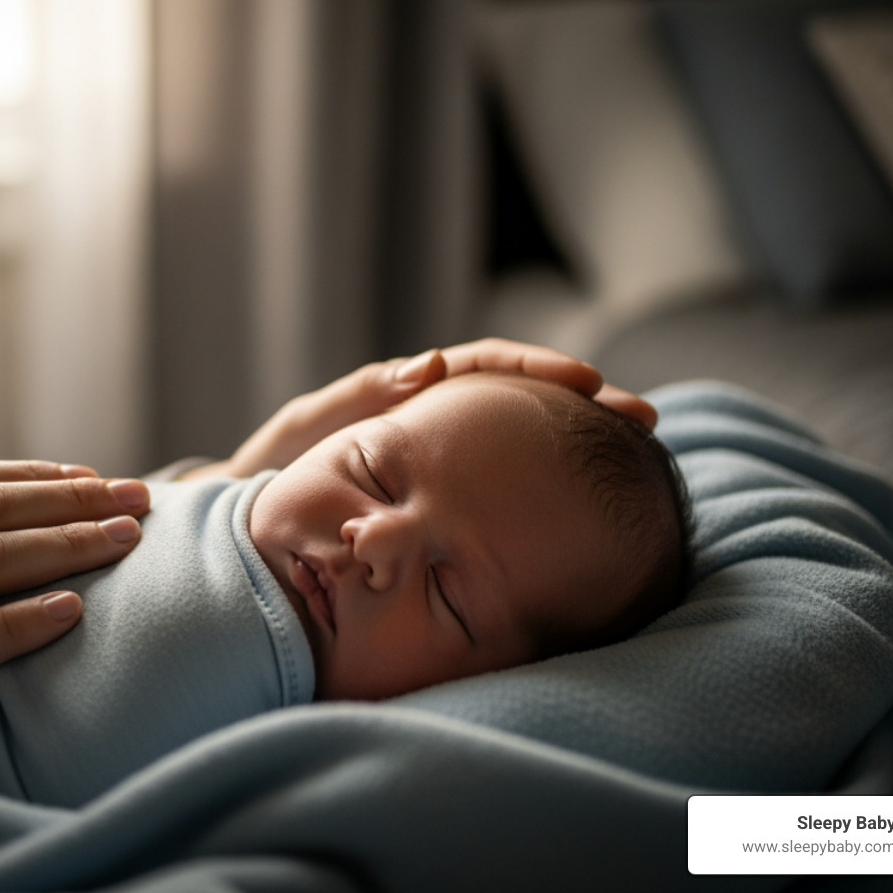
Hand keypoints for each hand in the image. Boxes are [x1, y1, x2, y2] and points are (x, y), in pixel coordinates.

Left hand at [186, 338, 655, 477]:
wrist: (252, 529)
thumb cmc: (269, 475)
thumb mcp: (306, 432)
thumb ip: (358, 399)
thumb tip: (429, 363)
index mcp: (403, 394)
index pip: (483, 367)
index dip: (537, 370)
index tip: (590, 382)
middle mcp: (431, 420)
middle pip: (519, 399)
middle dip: (581, 403)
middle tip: (641, 417)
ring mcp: (439, 460)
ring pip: (519, 441)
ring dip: (574, 443)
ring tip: (632, 458)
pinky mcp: (437, 497)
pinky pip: (500, 486)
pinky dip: (542, 485)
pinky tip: (580, 510)